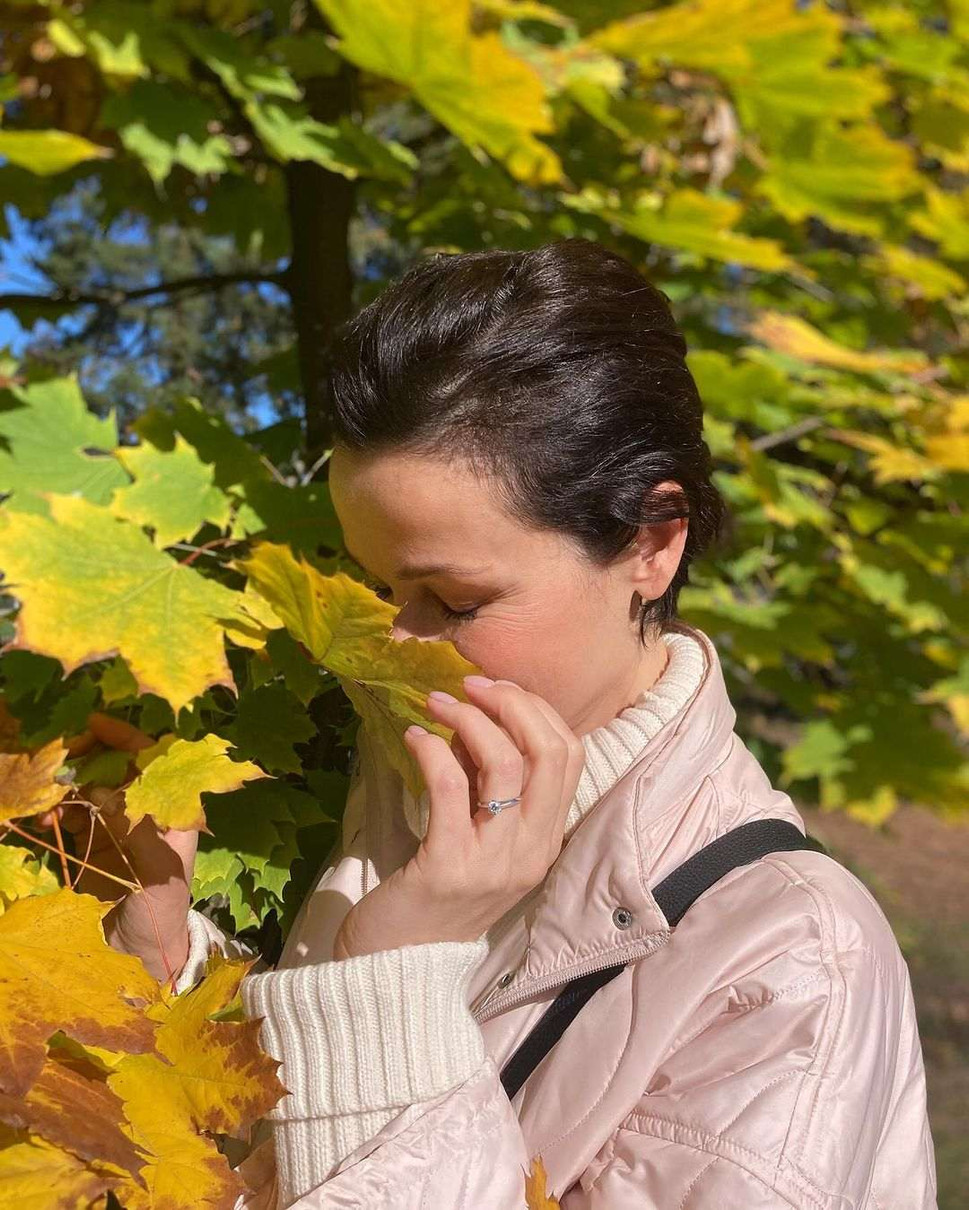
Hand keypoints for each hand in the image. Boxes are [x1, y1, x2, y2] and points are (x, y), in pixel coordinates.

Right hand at [35, 713, 197, 983]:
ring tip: (46, 798)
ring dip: (64, 786)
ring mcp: (115, 825)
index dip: (122, 737)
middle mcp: (143, 810)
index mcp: (170, 809)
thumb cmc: (162, 910)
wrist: (143, 953)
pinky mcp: (91, 844)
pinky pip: (70, 814)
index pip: (150, 758)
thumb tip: (102, 790)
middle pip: (113, 766)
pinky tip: (44, 819)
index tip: (91, 723)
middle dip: (84, 756)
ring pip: (87, 787)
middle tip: (56, 758)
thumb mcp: (159, 871)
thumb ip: (134, 829)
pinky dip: (55, 811)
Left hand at [332, 676, 584, 959]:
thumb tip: (479, 718)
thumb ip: (488, 785)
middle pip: (550, 752)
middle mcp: (532, 851)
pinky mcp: (448, 866)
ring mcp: (495, 862)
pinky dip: (432, 749)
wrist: (395, 968)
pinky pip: (449, 786)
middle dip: (513, 702)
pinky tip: (414, 738)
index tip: (498, 689)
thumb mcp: (479, 837)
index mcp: (547, 841)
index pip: (571, 756)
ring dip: (469, 719)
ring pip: (504, 763)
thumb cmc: (435, 895)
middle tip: (472, 685)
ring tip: (436, 703)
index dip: (538, 710)